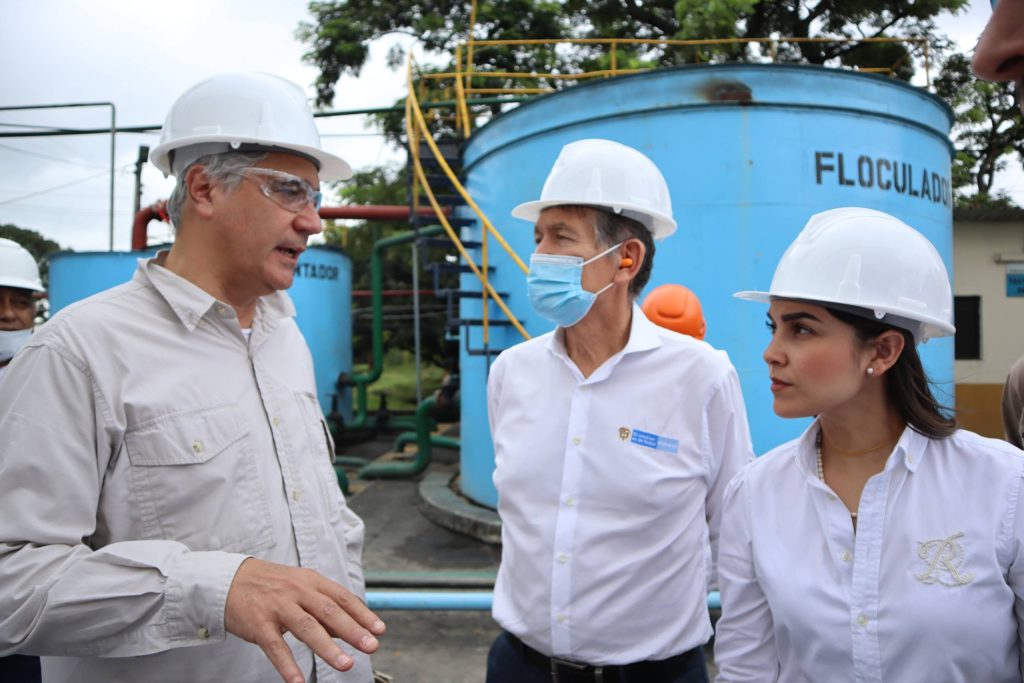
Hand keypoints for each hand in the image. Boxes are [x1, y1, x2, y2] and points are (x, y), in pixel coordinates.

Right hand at [225, 558, 385, 682]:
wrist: (229, 580)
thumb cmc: (271, 586)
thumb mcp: (301, 588)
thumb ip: (325, 608)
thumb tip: (353, 627)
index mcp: (311, 581)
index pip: (342, 597)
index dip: (362, 614)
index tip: (380, 630)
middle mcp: (297, 591)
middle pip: (329, 611)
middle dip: (353, 630)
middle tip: (372, 646)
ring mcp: (277, 607)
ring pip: (307, 628)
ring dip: (328, 648)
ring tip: (346, 665)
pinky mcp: (258, 624)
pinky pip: (275, 647)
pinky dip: (287, 665)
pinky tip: (298, 682)